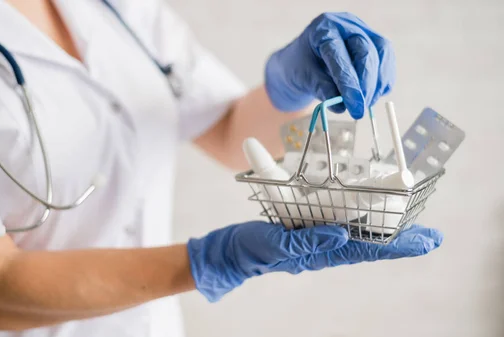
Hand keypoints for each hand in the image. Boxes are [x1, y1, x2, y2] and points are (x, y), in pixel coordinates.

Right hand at [187, 223, 441, 301]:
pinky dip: (361, 221)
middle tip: (431, 237)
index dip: (397, 244)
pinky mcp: (309, 230)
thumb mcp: (277, 244)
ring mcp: (319, 239)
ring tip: (412, 228)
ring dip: (386, 231)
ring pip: (360, 235)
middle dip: (401, 240)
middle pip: (371, 243)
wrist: (234, 251)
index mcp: (321, 252)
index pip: (367, 249)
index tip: (425, 241)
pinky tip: (369, 216)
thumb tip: (341, 234)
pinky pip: (341, 225)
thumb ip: (307, 241)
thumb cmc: (253, 249)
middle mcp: (326, 247)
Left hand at [264, 12, 395, 118]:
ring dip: (377, 84)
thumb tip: (342, 106)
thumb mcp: (303, 77)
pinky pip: (385, 62)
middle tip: (360, 110)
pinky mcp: (375, 43)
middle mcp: (347, 25)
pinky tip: (372, 96)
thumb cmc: (299, 66)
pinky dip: (382, 81)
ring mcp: (363, 31)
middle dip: (366, 85)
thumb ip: (321, 88)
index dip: (348, 82)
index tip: (353, 106)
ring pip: (382, 55)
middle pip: (366, 51)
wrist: (302, 61)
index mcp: (324, 28)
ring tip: (365, 105)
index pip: (339, 54)